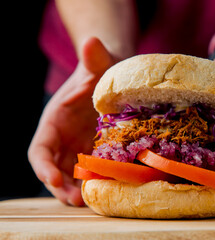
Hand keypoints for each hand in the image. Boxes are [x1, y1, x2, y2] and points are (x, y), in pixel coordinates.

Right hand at [28, 37, 115, 205]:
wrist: (114, 76)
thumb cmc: (102, 70)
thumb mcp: (98, 64)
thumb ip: (94, 58)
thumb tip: (91, 41)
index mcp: (55, 121)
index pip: (39, 149)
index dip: (43, 167)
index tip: (53, 180)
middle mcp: (63, 139)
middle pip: (54, 170)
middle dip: (61, 188)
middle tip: (78, 201)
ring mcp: (80, 148)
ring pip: (72, 176)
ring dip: (78, 191)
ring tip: (93, 202)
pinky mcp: (97, 152)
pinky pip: (92, 172)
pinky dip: (96, 183)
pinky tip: (109, 189)